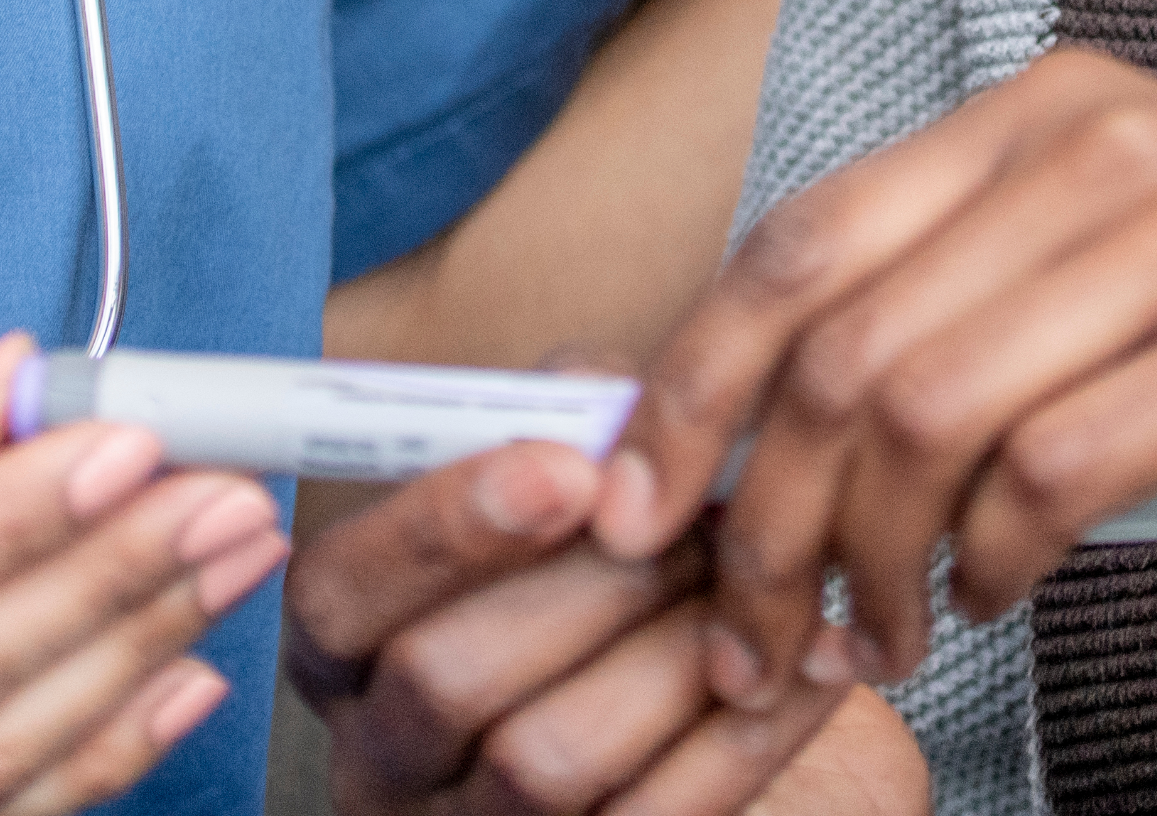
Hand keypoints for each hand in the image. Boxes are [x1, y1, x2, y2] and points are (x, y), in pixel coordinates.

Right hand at [284, 444, 914, 815]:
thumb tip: (601, 395)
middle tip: (695, 520)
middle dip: (587, 587)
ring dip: (668, 655)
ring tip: (753, 581)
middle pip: (443, 679)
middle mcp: (384, 754)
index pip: (339, 592)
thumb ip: (567, 424)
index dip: (442, 526)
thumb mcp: (563, 481)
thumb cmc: (600, 565)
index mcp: (346, 645)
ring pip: (543, 761)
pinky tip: (817, 659)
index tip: (569, 469)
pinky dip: (749, 737)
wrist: (682, 693)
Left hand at [588, 51, 1156, 814]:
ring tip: (882, 640)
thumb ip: (968, 321)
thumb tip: (764, 433)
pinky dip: (992, 562)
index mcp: (1045, 113)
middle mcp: (1102, 145)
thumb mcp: (1125, 286)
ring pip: (919, 408)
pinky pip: (1053, 468)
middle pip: (835, 339)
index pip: (796, 241)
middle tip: (757, 637)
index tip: (634, 510)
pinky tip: (1000, 602)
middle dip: (761, 515)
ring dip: (869, 562)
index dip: (690, 386)